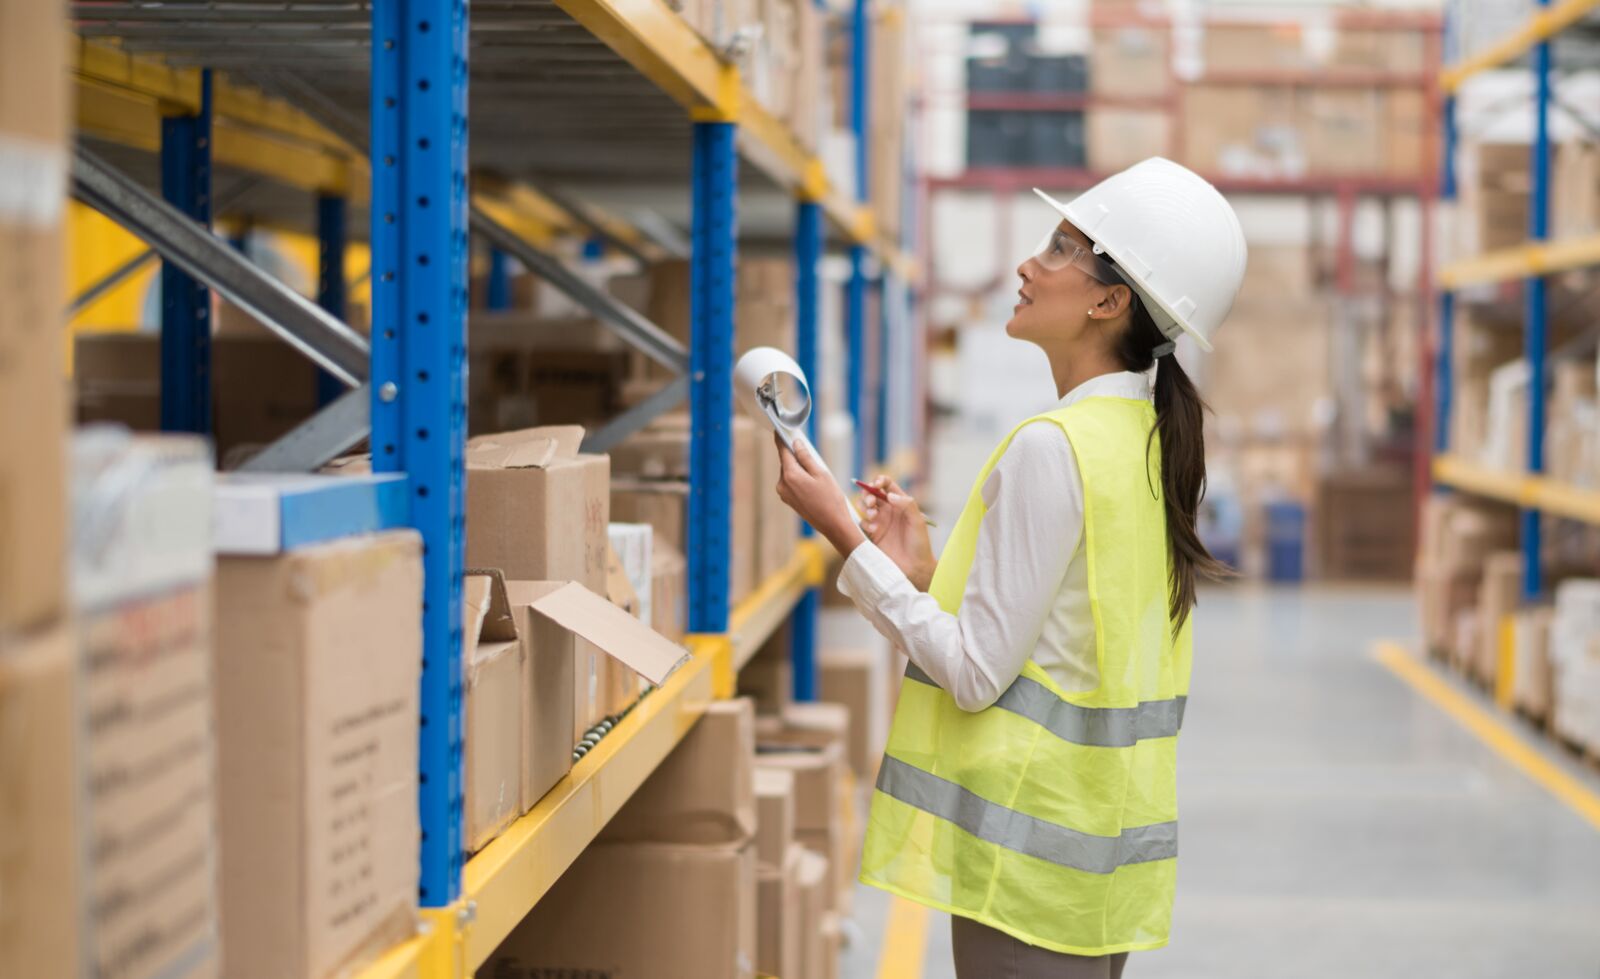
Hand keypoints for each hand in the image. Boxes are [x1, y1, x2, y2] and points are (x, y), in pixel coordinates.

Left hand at [774, 435, 864, 556]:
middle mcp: (782, 484)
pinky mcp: (788, 500)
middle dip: (795, 455)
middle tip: (810, 452)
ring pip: (789, 473)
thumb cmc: (831, 498)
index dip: (781, 438)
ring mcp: (784, 494)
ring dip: (799, 468)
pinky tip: (813, 482)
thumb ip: (806, 457)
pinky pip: (791, 482)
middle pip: (786, 462)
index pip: (782, 451)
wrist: (833, 524)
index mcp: (790, 475)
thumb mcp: (821, 473)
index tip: (779, 429)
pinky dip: (799, 478)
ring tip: (816, 472)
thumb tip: (796, 444)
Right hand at [859, 475, 935, 590]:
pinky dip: (865, 523)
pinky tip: (874, 531)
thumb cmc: (919, 544)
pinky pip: (862, 522)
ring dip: (864, 506)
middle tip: (871, 503)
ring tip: (872, 516)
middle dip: (868, 493)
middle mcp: (888, 510)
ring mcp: (879, 522)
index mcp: (900, 504)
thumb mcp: (918, 521)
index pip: (887, 485)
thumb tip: (889, 494)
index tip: (876, 485)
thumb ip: (907, 504)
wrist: (914, 568)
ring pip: (864, 505)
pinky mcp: (871, 534)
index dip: (879, 481)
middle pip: (872, 493)